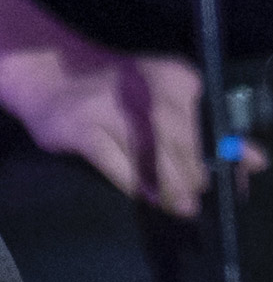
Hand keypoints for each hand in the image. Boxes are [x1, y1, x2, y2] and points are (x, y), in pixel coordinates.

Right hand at [23, 52, 211, 216]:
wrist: (52, 75)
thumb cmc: (118, 92)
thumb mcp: (158, 93)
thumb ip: (184, 124)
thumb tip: (210, 169)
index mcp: (175, 75)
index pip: (200, 124)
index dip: (207, 158)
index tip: (211, 183)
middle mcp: (147, 86)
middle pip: (178, 141)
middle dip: (189, 176)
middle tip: (193, 203)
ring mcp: (111, 106)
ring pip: (150, 153)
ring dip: (167, 186)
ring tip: (177, 207)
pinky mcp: (83, 127)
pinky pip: (115, 163)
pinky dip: (133, 183)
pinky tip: (144, 198)